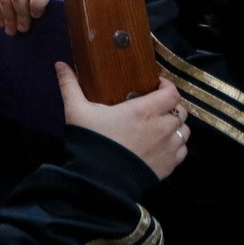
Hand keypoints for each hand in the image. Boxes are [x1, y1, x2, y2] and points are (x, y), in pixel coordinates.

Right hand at [56, 63, 188, 178]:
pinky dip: (176, 145)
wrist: (100, 180)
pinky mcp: (169, 166)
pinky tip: (162, 145)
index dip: (167, 86)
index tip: (156, 84)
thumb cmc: (91, 140)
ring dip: (175, 126)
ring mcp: (168, 148)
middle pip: (180, 111)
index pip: (172, 93)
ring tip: (161, 126)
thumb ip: (70, 86)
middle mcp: (162, 127)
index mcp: (144, 110)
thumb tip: (59, 64)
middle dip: (172, 106)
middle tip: (157, 106)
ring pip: (184, 131)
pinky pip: (182, 151)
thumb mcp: (77, 110)